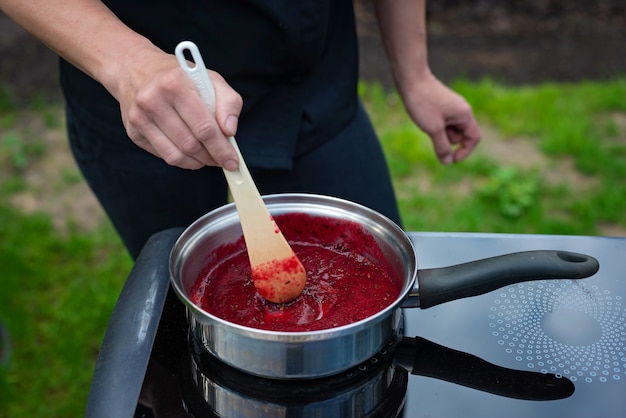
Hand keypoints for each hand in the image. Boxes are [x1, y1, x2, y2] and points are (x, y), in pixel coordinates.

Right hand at [113, 47, 242, 169]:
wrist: (135, 69)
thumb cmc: (178, 76)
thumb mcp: (210, 79)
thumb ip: (228, 102)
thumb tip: (230, 132)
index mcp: (175, 84)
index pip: (203, 127)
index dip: (221, 148)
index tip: (232, 161)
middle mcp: (153, 101)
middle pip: (190, 144)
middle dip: (211, 157)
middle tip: (222, 160)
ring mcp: (139, 118)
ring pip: (176, 156)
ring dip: (197, 162)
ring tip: (208, 157)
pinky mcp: (133, 132)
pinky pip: (164, 156)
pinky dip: (182, 160)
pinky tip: (190, 153)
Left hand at [400, 72, 480, 163]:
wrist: (411, 79)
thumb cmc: (423, 103)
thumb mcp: (433, 129)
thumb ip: (442, 147)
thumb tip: (447, 162)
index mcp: (465, 114)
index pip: (474, 138)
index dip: (464, 151)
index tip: (450, 159)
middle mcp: (462, 110)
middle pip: (461, 135)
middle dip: (447, 140)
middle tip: (431, 131)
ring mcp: (452, 108)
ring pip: (449, 130)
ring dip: (439, 133)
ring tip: (426, 121)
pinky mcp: (442, 106)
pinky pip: (442, 123)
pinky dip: (434, 126)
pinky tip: (423, 117)